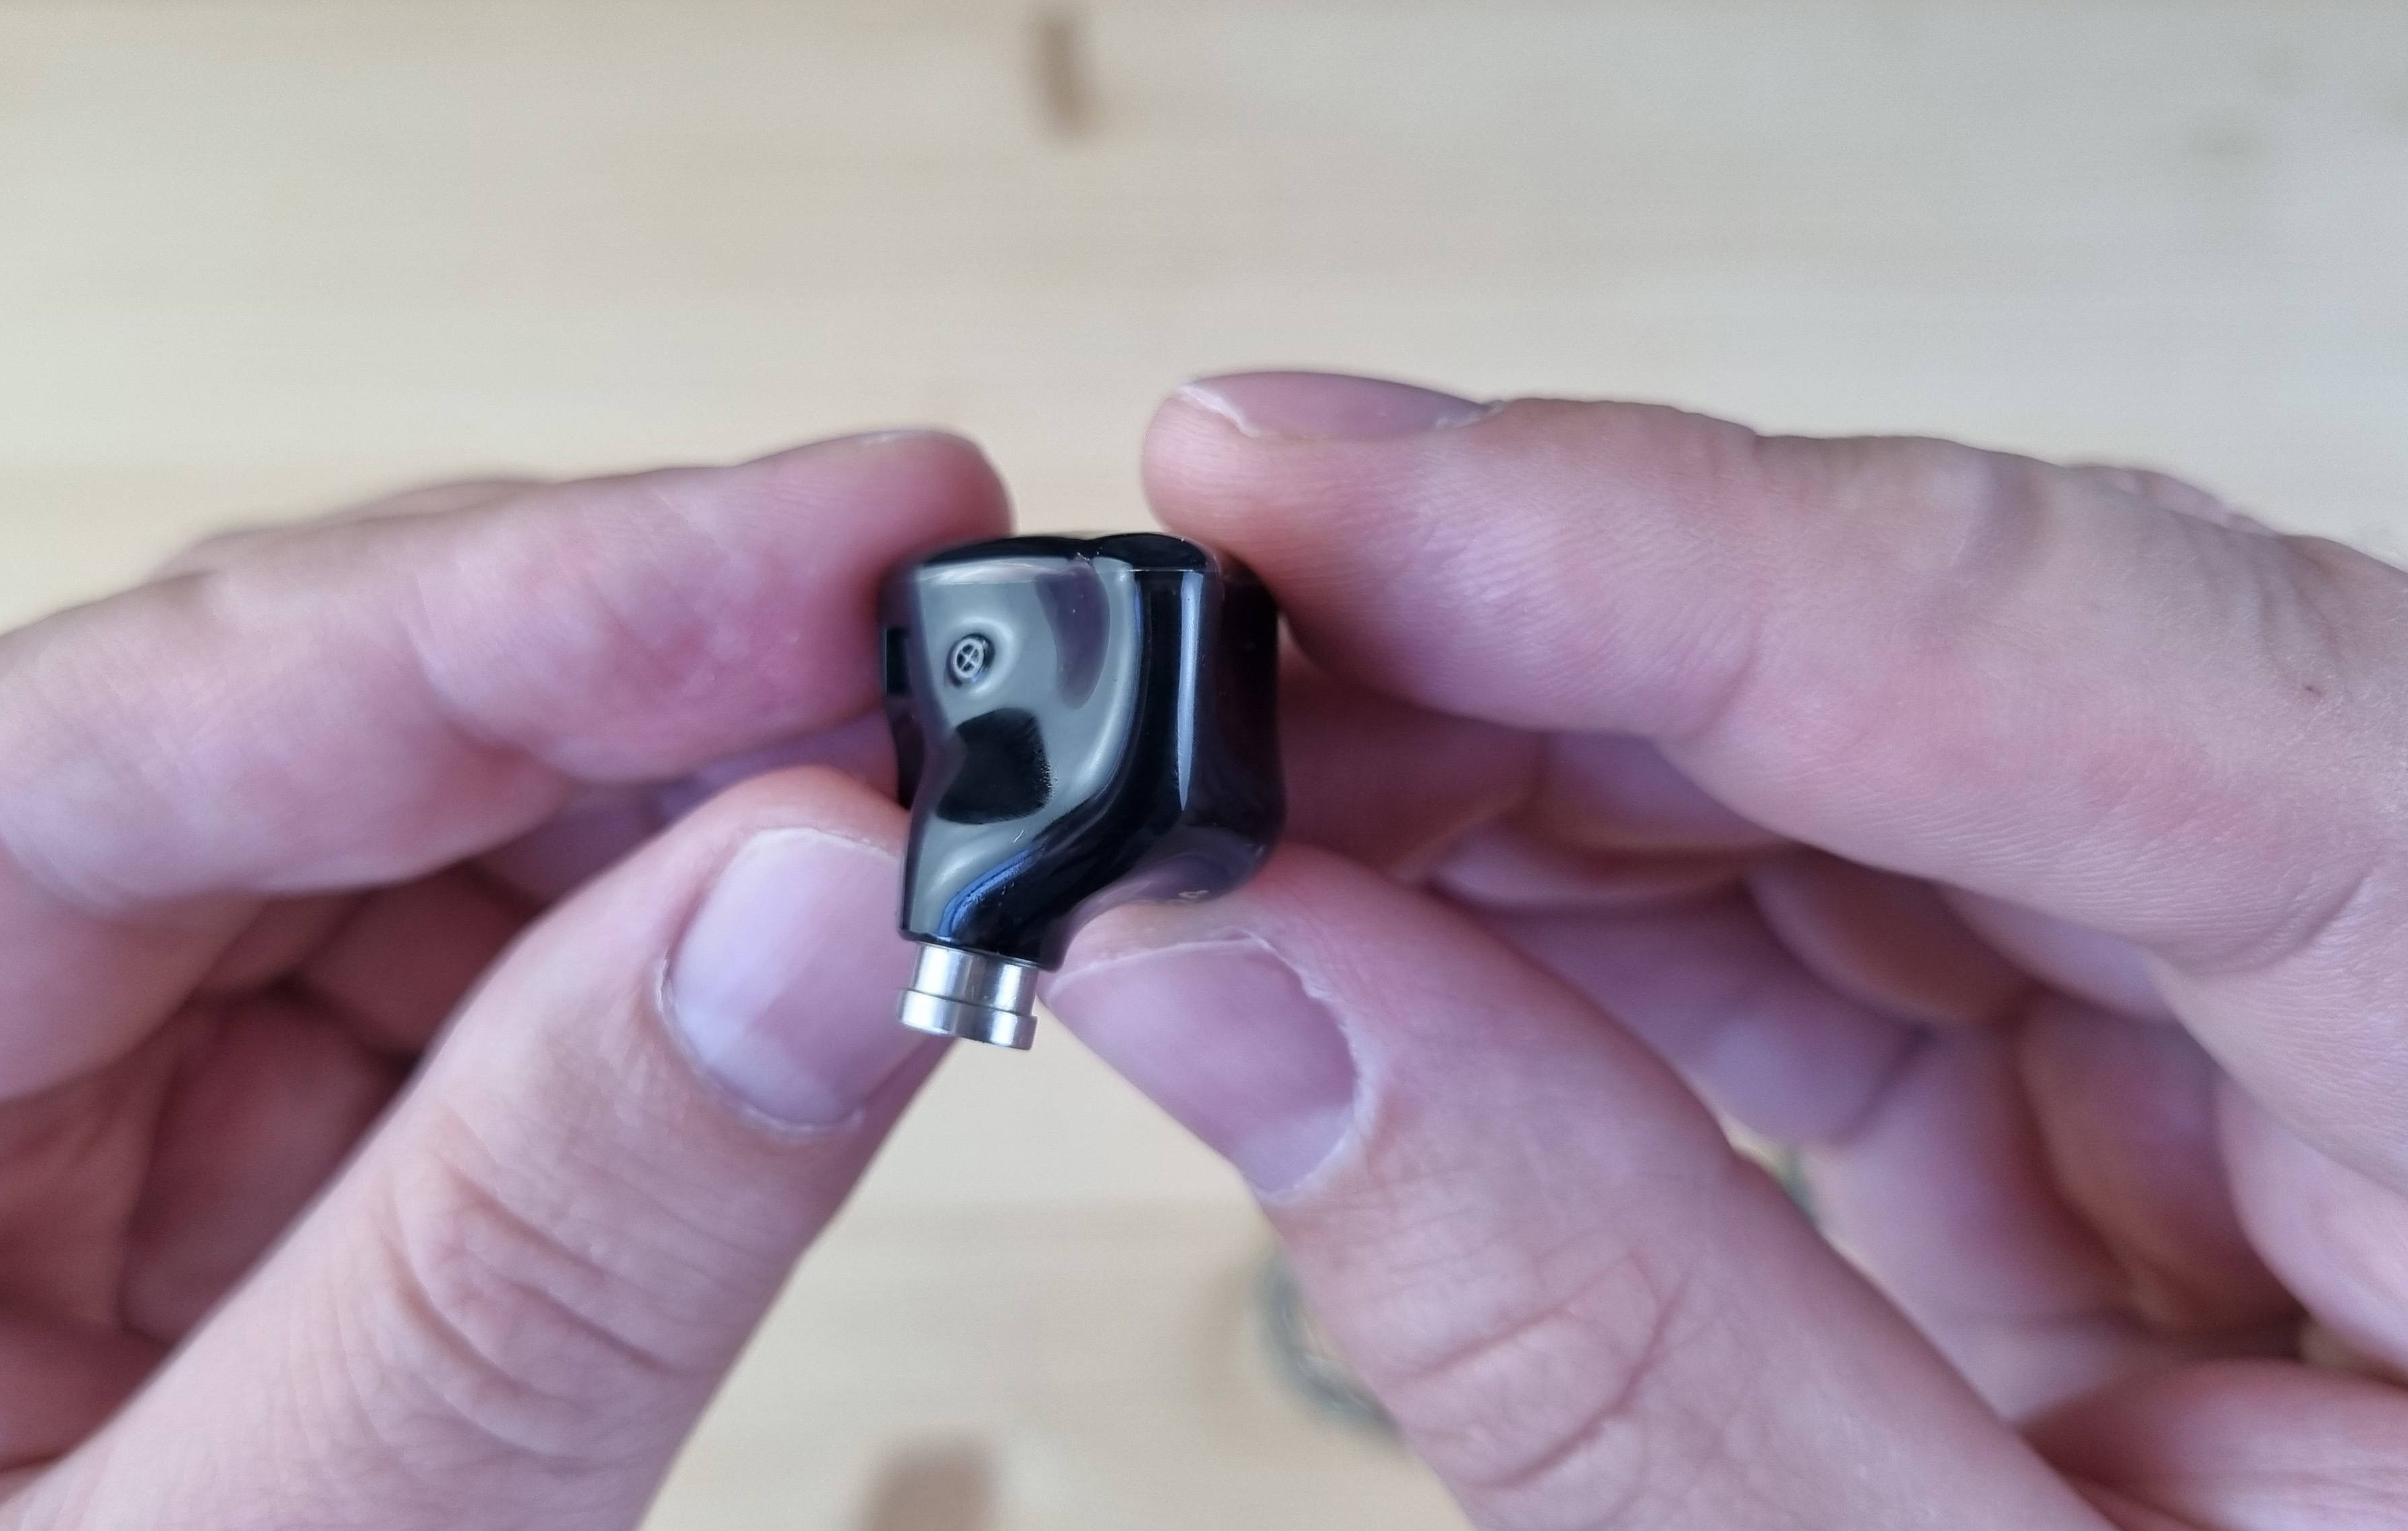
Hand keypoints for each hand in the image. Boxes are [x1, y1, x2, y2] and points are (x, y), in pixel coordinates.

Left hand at [0, 432, 1007, 1528]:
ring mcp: (103, 1075)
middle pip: (293, 719)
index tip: (828, 546)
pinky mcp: (274, 1145)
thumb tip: (836, 909)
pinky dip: (703, 936)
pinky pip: (509, 963)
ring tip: (946, 797)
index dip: (497, 614)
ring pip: (438, 812)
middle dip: (647, 670)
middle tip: (956, 647)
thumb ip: (524, 1262)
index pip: (101, 747)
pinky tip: (846, 922)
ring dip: (707, 783)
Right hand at [1048, 372, 2407, 1527]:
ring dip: (1513, 766)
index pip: (2103, 659)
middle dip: (1519, 638)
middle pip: (1955, 659)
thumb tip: (1234, 980)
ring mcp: (2303, 1025)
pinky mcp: (2160, 1095)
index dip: (1647, 536)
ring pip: (1867, 760)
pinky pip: (1851, 921)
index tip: (1286, 478)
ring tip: (1226, 800)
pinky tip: (1380, 916)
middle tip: (1179, 661)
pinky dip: (1584, 920)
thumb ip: (1596, 1331)